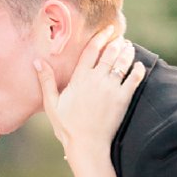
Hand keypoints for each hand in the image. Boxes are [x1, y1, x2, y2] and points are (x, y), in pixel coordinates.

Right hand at [35, 28, 142, 157]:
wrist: (87, 146)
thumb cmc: (67, 127)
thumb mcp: (52, 104)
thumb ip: (46, 81)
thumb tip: (37, 62)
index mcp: (80, 79)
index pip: (92, 51)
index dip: (100, 37)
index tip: (107, 30)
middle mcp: (97, 80)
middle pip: (110, 53)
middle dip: (116, 42)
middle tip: (119, 38)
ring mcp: (111, 89)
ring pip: (123, 63)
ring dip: (127, 52)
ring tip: (129, 47)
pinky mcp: (123, 99)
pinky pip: (134, 80)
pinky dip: (138, 70)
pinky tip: (139, 65)